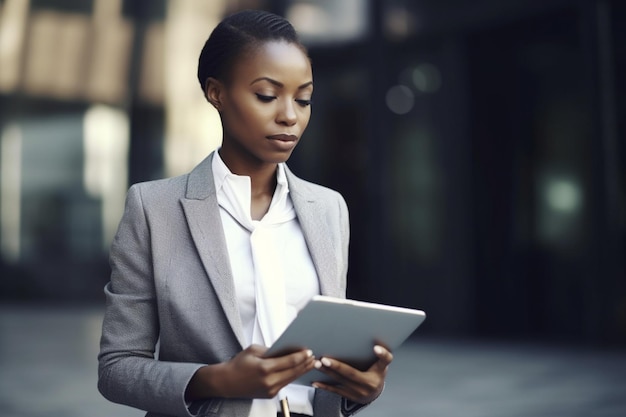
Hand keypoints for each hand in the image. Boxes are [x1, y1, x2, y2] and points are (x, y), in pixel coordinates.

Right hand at [186, 344, 314, 400]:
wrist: (226, 382)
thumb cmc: (238, 364)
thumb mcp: (253, 350)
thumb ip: (271, 350)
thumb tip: (286, 350)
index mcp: (265, 368)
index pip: (289, 362)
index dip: (301, 356)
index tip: (309, 351)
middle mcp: (269, 381)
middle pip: (294, 372)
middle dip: (306, 364)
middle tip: (315, 357)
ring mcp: (270, 390)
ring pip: (291, 378)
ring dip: (302, 370)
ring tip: (311, 363)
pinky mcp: (270, 395)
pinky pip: (285, 383)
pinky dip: (293, 376)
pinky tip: (298, 370)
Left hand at [311, 345, 391, 403]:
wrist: (374, 393)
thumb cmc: (377, 374)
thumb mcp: (383, 364)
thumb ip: (383, 356)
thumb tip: (376, 346)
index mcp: (378, 372)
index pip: (384, 361)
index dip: (381, 354)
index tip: (376, 348)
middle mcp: (368, 384)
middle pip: (352, 373)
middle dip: (336, 366)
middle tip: (324, 359)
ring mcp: (358, 392)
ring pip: (341, 381)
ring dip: (327, 373)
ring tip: (317, 365)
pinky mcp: (349, 396)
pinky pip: (335, 391)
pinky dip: (324, 386)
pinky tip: (315, 382)